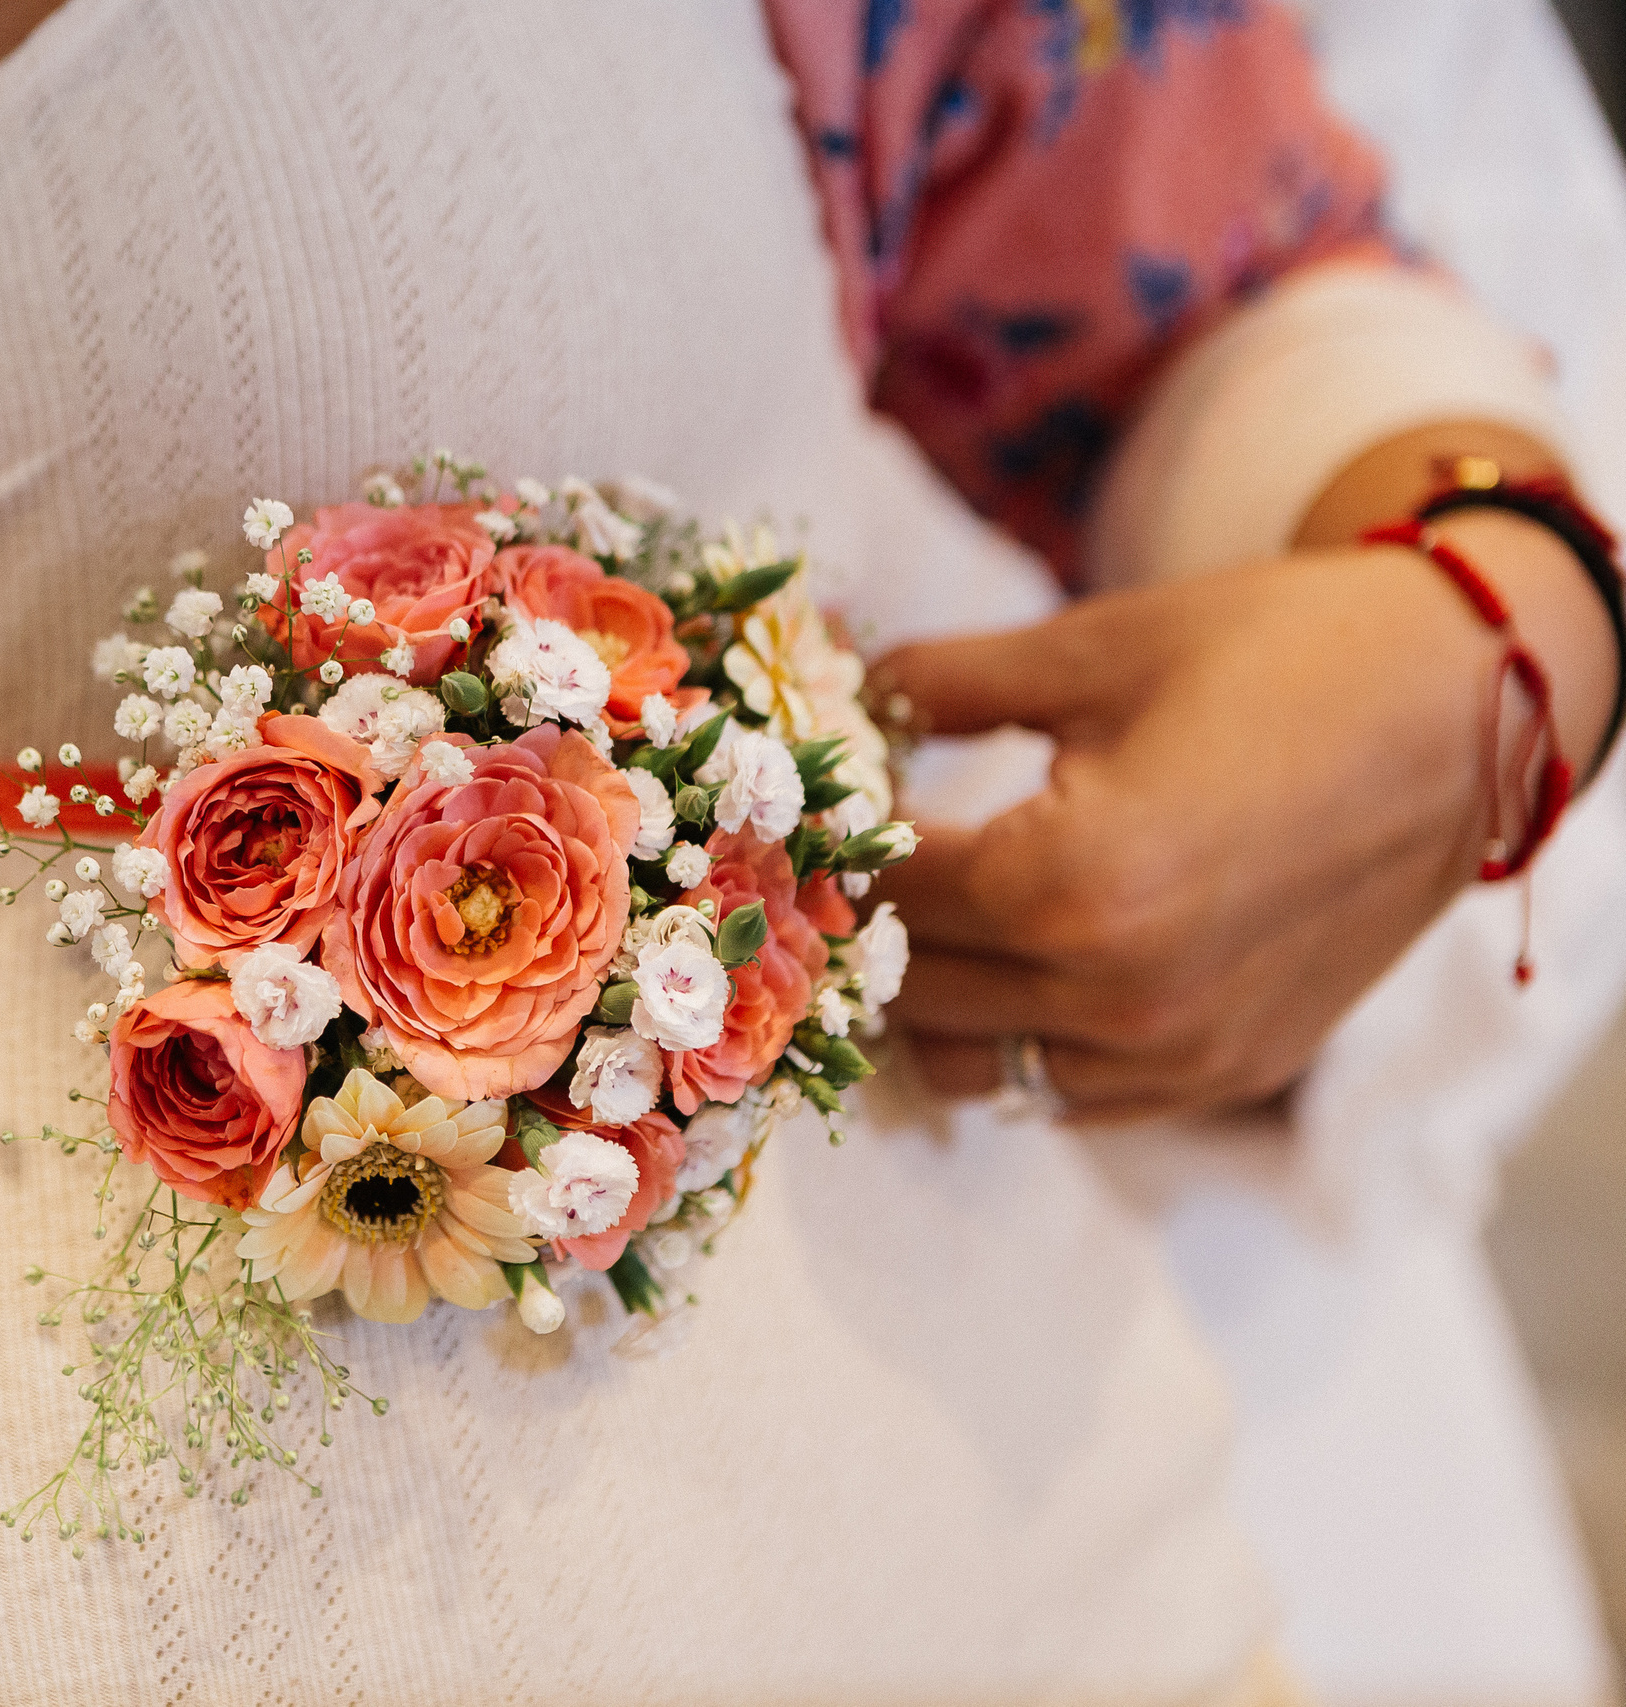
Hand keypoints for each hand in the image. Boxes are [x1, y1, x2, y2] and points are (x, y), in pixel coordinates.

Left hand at [873, 509, 1614, 1120]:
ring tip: (940, 912)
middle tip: (861, 857)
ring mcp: (1175, 1052)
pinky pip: (1063, 1092)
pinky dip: (1023, 1036)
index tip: (820, 803)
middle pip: (909, 992)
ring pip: (970, 1066)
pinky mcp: (1224, 1072)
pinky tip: (1029, 955)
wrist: (1464, 708)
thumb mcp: (1090, 651)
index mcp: (1069, 883)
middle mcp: (1117, 993)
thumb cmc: (1276, 655)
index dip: (835, 844)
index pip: (881, 895)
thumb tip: (837, 689)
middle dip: (866, 923)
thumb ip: (937, 684)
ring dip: (934, 998)